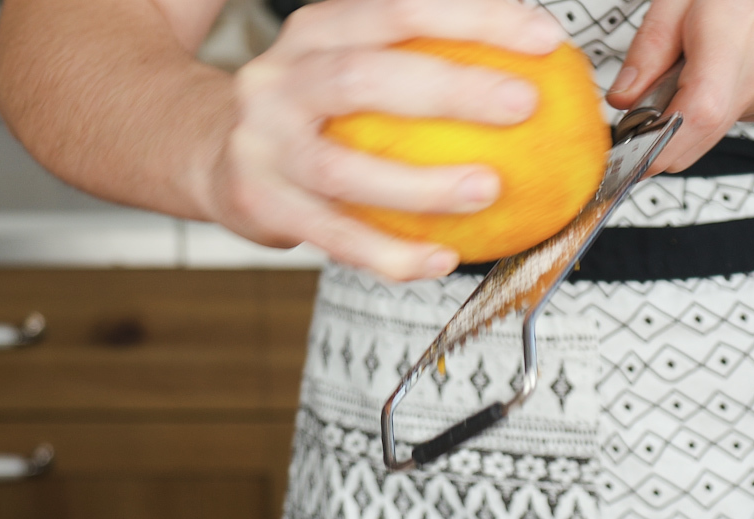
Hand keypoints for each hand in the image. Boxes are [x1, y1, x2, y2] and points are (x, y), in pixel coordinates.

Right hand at [212, 0, 564, 280]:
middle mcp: (281, 79)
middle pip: (363, 77)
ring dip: (419, 184)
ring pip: (340, 167)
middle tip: (523, 104)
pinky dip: (389, 253)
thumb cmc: (313, 111)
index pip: (398, 10)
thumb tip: (537, 67)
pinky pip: (333, 237)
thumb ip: (423, 59)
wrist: (211, 152)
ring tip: (488, 189)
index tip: (542, 37)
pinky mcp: (260, 204)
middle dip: (449, 88)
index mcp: (317, 31)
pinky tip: (442, 259)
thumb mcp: (352, 62)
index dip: (473, 17)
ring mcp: (263, 144)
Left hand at [606, 0, 753, 172]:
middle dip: (670, 133)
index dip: (661, 144)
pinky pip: (744, 116)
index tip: (632, 154)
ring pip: (721, 126)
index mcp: (740, 31)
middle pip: (706, 130)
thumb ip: (651, 46)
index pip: (700, 112)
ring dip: (703, 106)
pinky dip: (729, 100)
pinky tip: (742, 64)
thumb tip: (624, 100)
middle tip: (655, 105)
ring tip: (717, 58)